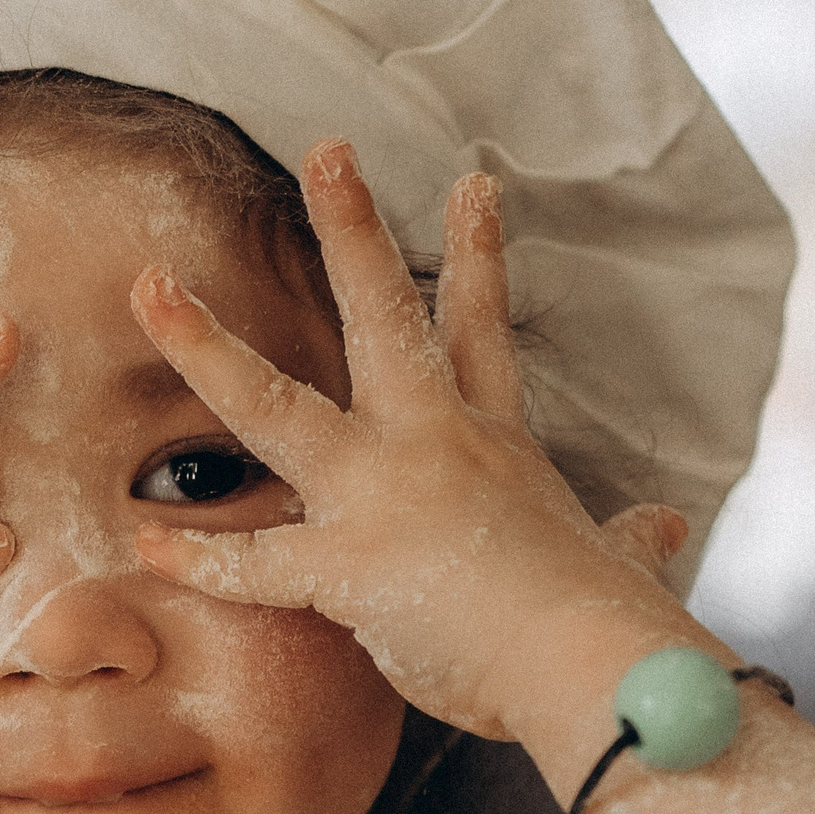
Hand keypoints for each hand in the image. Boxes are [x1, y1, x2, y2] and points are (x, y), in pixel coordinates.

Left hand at [127, 140, 700, 741]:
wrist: (593, 664)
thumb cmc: (611, 625)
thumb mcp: (621, 561)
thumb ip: (631, 540)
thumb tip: (667, 527)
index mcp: (497, 444)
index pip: (482, 333)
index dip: (478, 256)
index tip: (470, 180)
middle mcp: (433, 445)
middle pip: (385, 317)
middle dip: (353, 229)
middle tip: (326, 149)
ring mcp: (382, 495)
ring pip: (274, 405)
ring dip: (205, 347)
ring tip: (150, 288)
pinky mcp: (348, 566)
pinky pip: (255, 563)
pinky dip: (200, 559)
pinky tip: (147, 540)